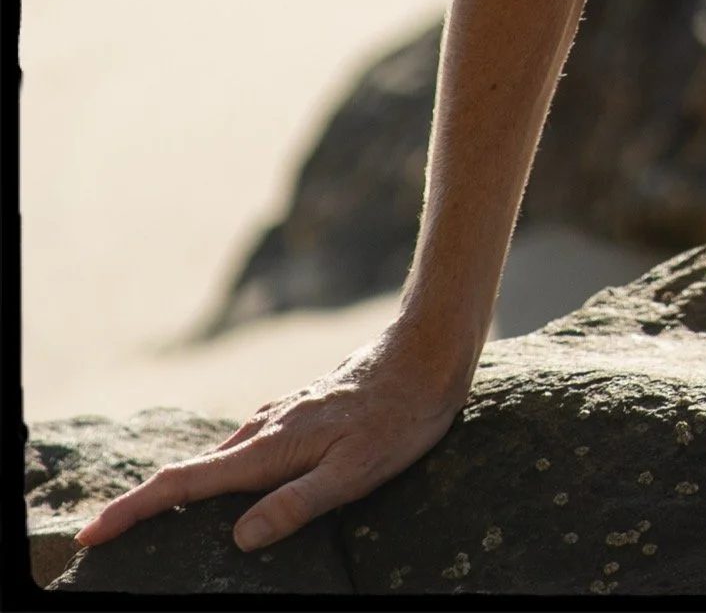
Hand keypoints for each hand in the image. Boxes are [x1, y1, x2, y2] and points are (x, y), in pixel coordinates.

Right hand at [72, 323, 474, 555]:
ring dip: (183, 486)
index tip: (91, 533)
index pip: (184, 484)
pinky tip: (228, 483)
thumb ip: (297, 504)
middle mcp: (265, 428)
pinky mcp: (299, 412)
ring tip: (153, 520)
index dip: (135, 510)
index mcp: (269, 449)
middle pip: (190, 472)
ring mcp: (281, 416)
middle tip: (106, 538)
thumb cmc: (398, 417)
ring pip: (219, 457)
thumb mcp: (355, 472)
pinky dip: (220, 468)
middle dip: (145, 504)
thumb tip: (240, 538)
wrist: (428, 352)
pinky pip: (246, 447)